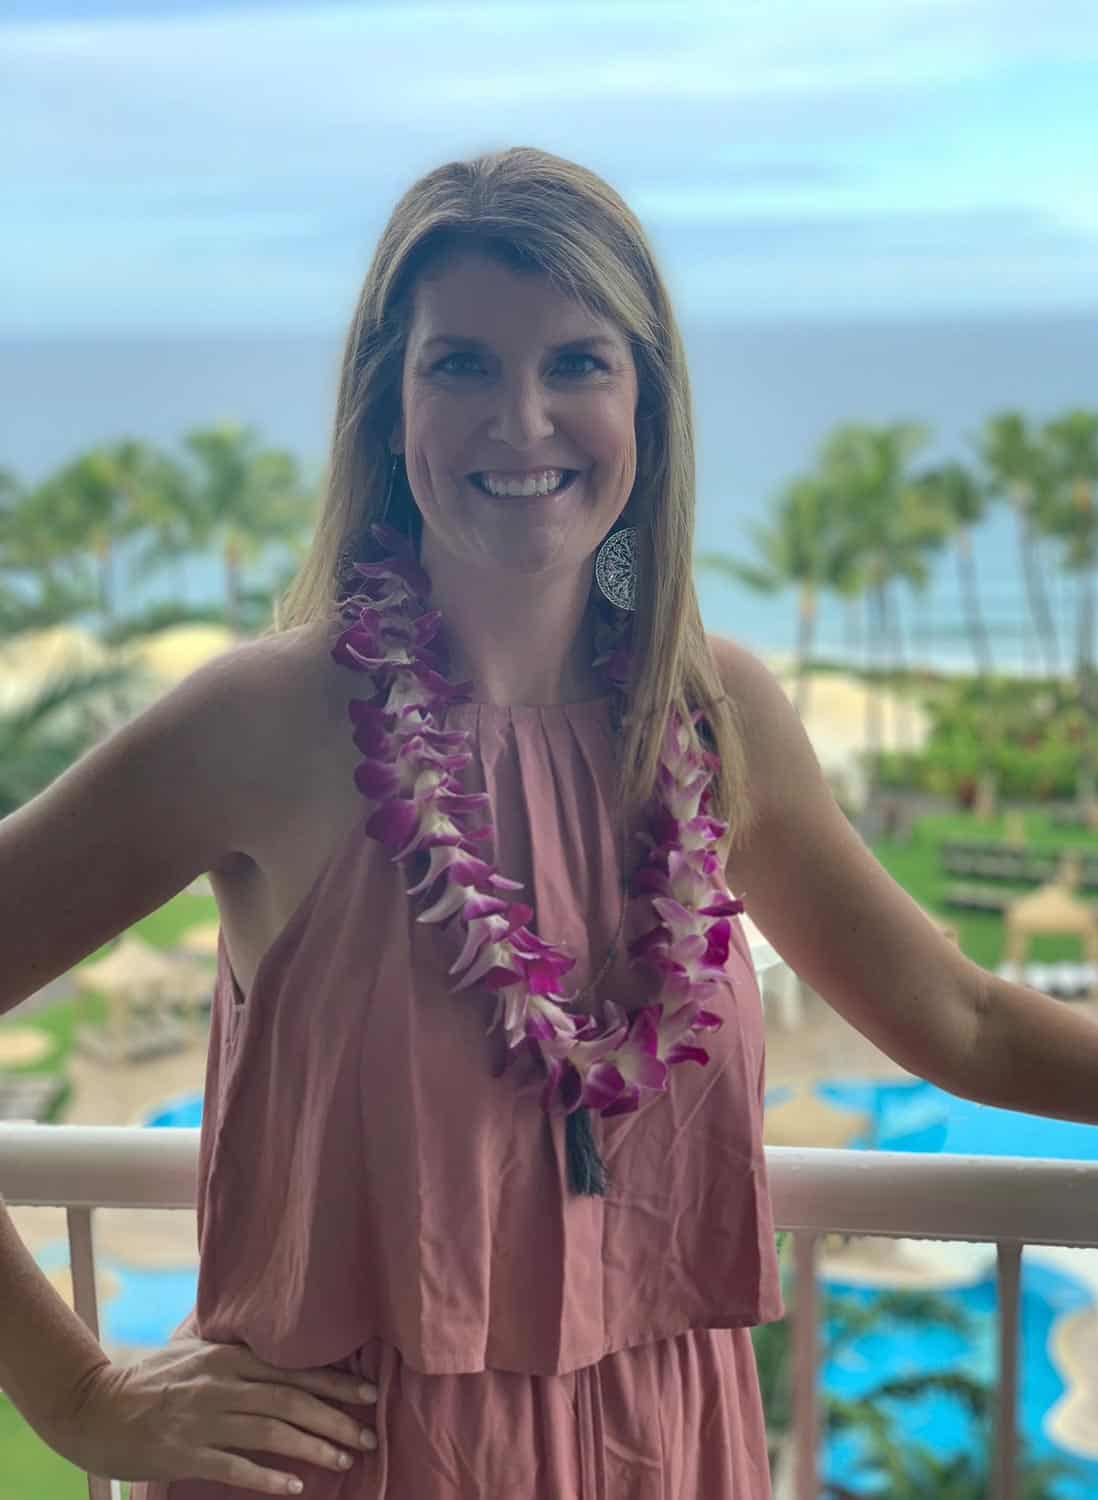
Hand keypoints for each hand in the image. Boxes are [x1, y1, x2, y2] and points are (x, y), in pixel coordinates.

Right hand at [41, 1334, 377, 1493]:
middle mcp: (222, 1384)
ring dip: (312, 1448)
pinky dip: (268, 1478)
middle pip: (290, 1401)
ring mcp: (203, 1419)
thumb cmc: (150, 1379)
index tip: (368, 1393)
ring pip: (271, 1433)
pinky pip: (235, 1467)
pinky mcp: (185, 1453)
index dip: (334, 1382)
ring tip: (344, 1460)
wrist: (96, 1406)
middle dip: (335, 1419)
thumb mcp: (194, 1350)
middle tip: (367, 1436)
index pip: (293, 1369)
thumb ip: (234, 1352)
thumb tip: (275, 1346)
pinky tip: (295, 1487)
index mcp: (228, 1357)